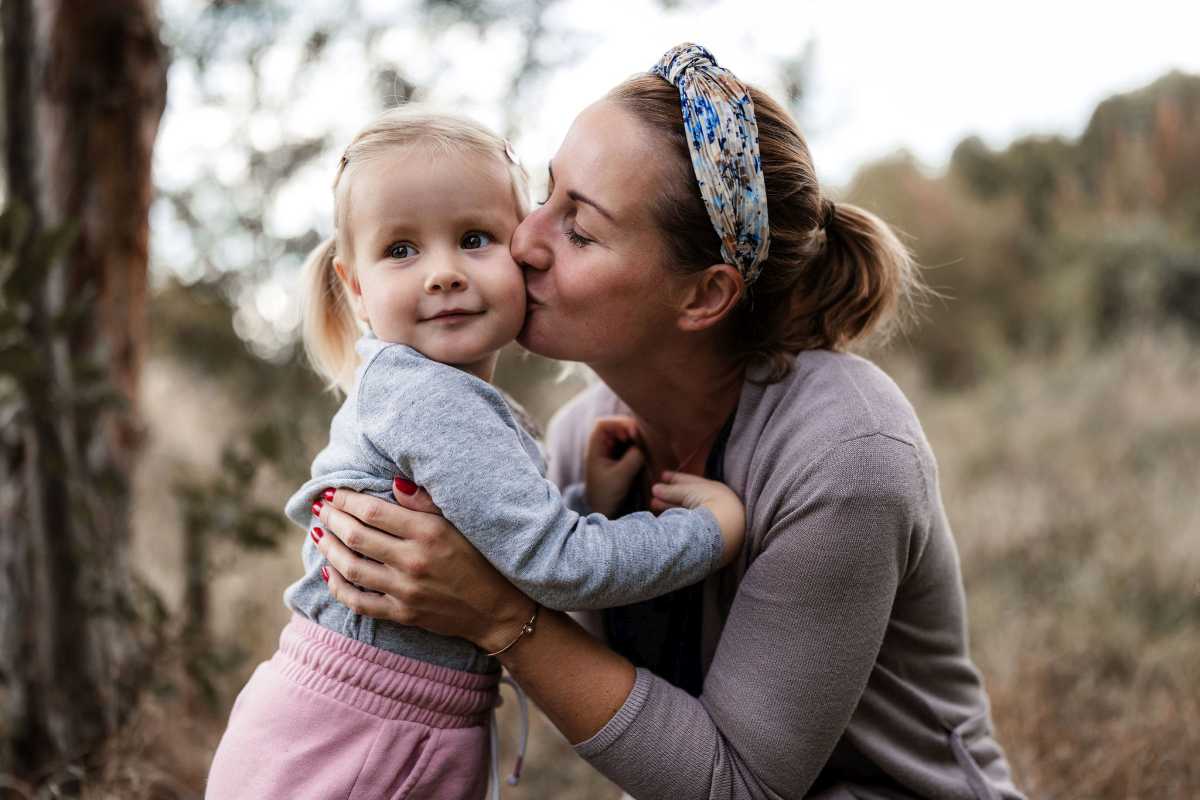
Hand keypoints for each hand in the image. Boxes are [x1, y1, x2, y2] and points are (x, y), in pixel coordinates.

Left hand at [310, 479, 533, 652]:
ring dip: (329, 548)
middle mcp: (413, 561)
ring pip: (350, 567)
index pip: (373, 511)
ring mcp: (405, 590)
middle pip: (356, 536)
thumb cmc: (482, 558)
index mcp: (429, 532)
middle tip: (321, 507)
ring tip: (320, 534)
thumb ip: (425, 503)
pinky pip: (358, 601)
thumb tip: (394, 483)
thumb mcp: (460, 523)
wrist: (498, 609)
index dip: (347, 499)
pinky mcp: (402, 614)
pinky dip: (338, 586)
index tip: (335, 491)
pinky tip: (329, 571)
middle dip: (332, 518)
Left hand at [585, 416, 645, 515]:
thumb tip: (642, 445)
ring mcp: (610, 454)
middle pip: (615, 427)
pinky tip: (644, 453)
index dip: (618, 423)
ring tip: (644, 446)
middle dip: (629, 429)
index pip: (603, 425)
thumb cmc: (608, 495)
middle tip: (641, 439)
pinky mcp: (619, 461)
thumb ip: (633, 457)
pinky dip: (636, 447)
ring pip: (623, 437)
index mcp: (595, 449)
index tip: (631, 433)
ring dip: (634, 439)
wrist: (605, 514)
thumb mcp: (621, 476)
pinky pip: (628, 447)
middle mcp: (601, 448)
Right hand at [650, 470, 745, 566]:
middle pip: (688, 496)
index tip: (663, 475)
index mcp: (713, 488)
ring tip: (653, 504)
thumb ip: (671, 490)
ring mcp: (711, 518)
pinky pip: (687, 522)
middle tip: (654, 491)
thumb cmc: (710, 502)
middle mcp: (714, 502)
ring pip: (686, 509)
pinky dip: (675, 517)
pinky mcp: (706, 534)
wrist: (726, 525)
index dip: (675, 478)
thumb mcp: (688, 491)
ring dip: (669, 505)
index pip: (691, 481)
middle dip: (670, 493)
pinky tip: (664, 518)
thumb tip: (655, 488)